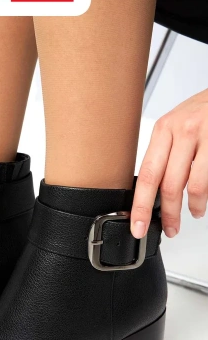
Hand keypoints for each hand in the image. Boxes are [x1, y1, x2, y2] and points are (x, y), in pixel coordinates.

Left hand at [131, 88, 207, 238]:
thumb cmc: (203, 111)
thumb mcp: (177, 126)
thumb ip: (164, 154)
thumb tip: (152, 191)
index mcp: (164, 129)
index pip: (147, 175)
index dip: (140, 206)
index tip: (137, 225)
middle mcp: (183, 131)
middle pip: (168, 185)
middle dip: (168, 214)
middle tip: (170, 228)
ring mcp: (205, 136)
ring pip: (193, 187)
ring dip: (193, 207)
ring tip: (194, 212)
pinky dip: (206, 196)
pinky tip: (204, 200)